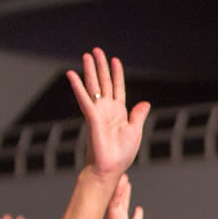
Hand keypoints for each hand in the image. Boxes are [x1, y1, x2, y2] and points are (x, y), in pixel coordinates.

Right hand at [66, 48, 148, 178]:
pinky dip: (78, 87)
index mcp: (119, 112)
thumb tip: (145, 103)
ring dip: (89, 71)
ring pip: (93, 87)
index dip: (116, 74)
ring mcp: (98, 112)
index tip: (115, 60)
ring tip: (86, 56)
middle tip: (96, 51)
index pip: (117, 87)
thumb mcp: (135, 131)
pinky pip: (84, 99)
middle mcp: (107, 109)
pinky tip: (72, 75)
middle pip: (103, 82)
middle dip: (101, 66)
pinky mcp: (92, 118)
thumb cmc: (122, 154)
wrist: (111, 168)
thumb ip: (138, 115)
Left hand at [102, 175, 143, 218]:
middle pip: (117, 206)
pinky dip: (135, 216)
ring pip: (124, 212)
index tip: (120, 181)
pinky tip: (139, 209)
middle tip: (123, 175)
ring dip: (125, 198)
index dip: (117, 195)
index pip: (115, 209)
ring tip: (127, 184)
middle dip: (119, 191)